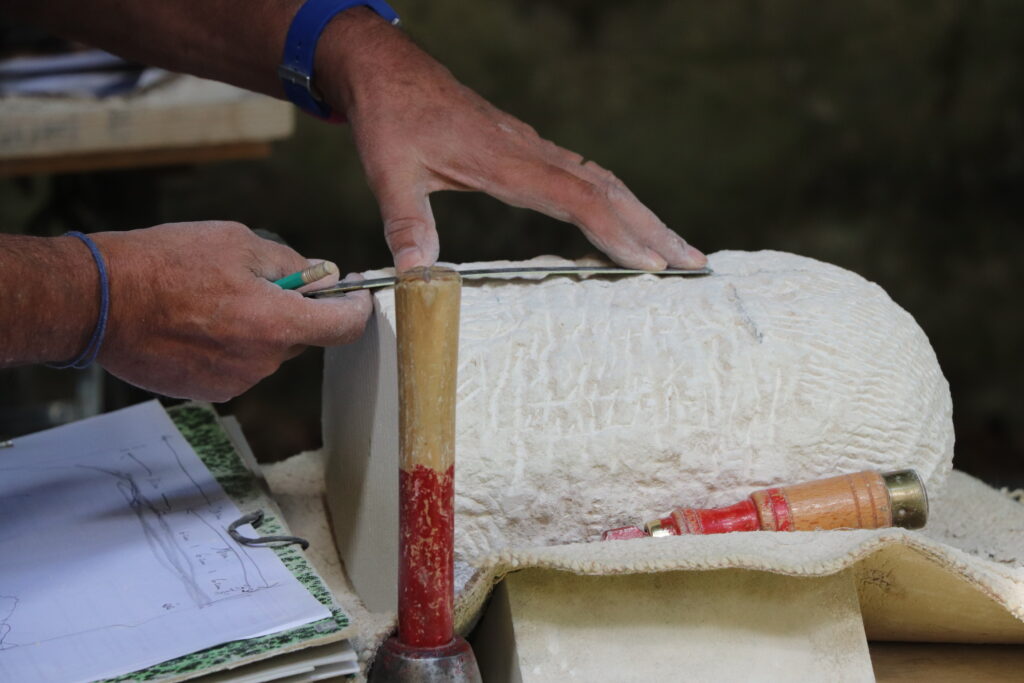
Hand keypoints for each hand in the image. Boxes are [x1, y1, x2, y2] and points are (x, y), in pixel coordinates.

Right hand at [91, 222, 370, 401]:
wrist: (99, 301)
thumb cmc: (165, 264)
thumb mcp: (238, 243)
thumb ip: (291, 265)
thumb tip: (323, 278)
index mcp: (278, 324)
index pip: (344, 328)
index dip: (357, 308)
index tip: (357, 294)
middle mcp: (262, 362)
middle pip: (301, 338)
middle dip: (293, 311)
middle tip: (262, 281)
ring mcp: (234, 382)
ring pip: (267, 352)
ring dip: (257, 328)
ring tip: (214, 299)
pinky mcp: (207, 393)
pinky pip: (237, 366)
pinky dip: (230, 346)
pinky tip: (197, 322)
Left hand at [317, 11, 706, 271]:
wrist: (389, 71)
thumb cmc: (391, 119)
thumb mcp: (388, 172)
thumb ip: (406, 223)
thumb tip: (417, 276)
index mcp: (504, 160)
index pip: (576, 199)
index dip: (617, 232)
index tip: (652, 265)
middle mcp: (530, 152)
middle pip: (609, 190)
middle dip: (654, 229)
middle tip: (695, 265)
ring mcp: (534, 149)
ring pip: (604, 181)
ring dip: (644, 215)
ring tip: (679, 250)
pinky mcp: (529, 150)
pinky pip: (587, 176)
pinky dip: (618, 202)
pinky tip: (629, 220)